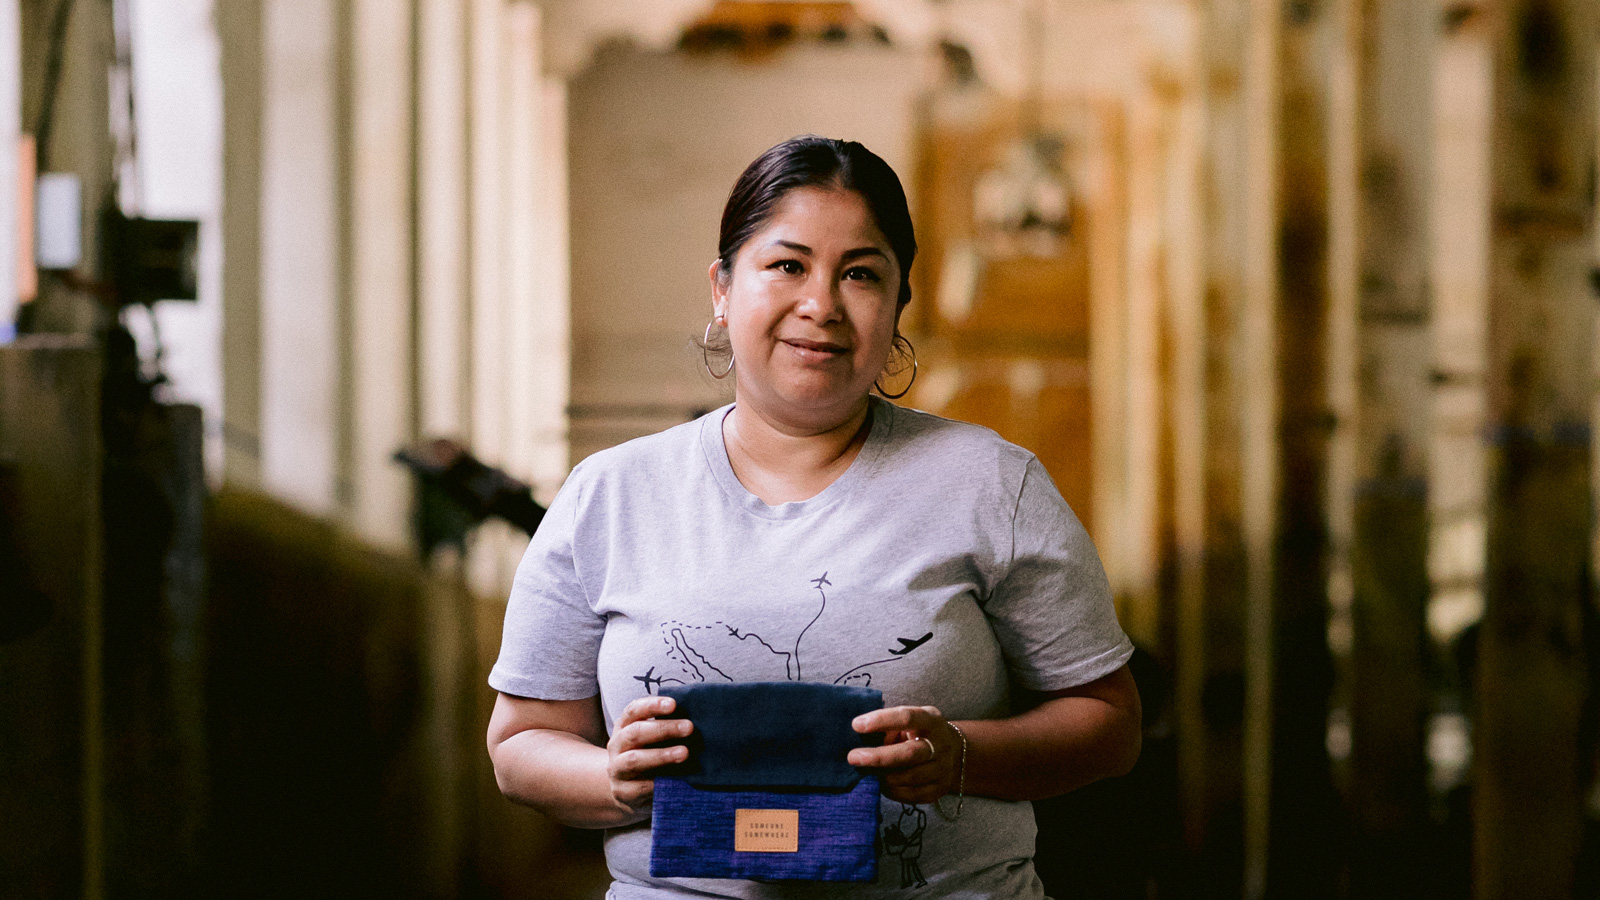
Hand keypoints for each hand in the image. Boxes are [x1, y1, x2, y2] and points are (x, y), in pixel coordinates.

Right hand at [606, 695, 692, 815]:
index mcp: (624, 726)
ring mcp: (617, 769)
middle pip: (635, 732)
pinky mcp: (623, 792)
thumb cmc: (647, 757)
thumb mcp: (651, 740)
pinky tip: (676, 779)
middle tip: (689, 727)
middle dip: (663, 729)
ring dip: (661, 755)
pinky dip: (659, 782)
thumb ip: (666, 729)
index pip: (634, 710)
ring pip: (634, 759)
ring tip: (685, 752)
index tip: (673, 704)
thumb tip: (696, 720)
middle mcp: (617, 745)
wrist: (627, 792)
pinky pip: (640, 787)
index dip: (652, 706)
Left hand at [846, 705, 959, 804]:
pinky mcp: (938, 790)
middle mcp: (941, 746)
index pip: (907, 718)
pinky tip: (879, 783)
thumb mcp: (910, 721)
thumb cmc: (920, 732)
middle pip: (909, 753)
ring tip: (864, 771)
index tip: (856, 725)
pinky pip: (911, 795)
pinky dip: (891, 790)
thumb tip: (860, 738)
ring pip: (909, 777)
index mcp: (931, 721)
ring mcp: (942, 770)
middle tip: (852, 757)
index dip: (881, 721)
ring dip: (882, 776)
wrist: (954, 753)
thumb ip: (889, 726)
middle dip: (878, 757)